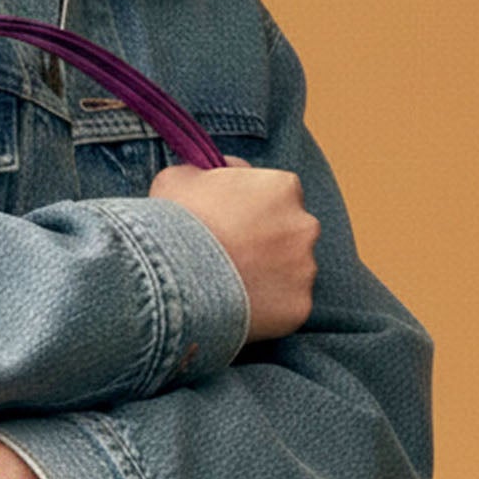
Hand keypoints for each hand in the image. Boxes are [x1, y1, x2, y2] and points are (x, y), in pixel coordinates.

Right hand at [149, 157, 316, 342]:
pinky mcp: (300, 307)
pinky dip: (268, 308)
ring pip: (292, 271)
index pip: (279, 193)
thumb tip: (224, 172)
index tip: (233, 220)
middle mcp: (304, 225)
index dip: (254, 207)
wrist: (173, 276)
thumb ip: (213, 170)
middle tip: (232, 254)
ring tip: (231, 283)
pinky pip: (287, 306)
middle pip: (291, 232)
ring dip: (269, 275)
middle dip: (268, 241)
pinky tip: (239, 306)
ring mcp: (305, 269)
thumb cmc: (177, 221)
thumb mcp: (183, 175)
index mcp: (283, 187)